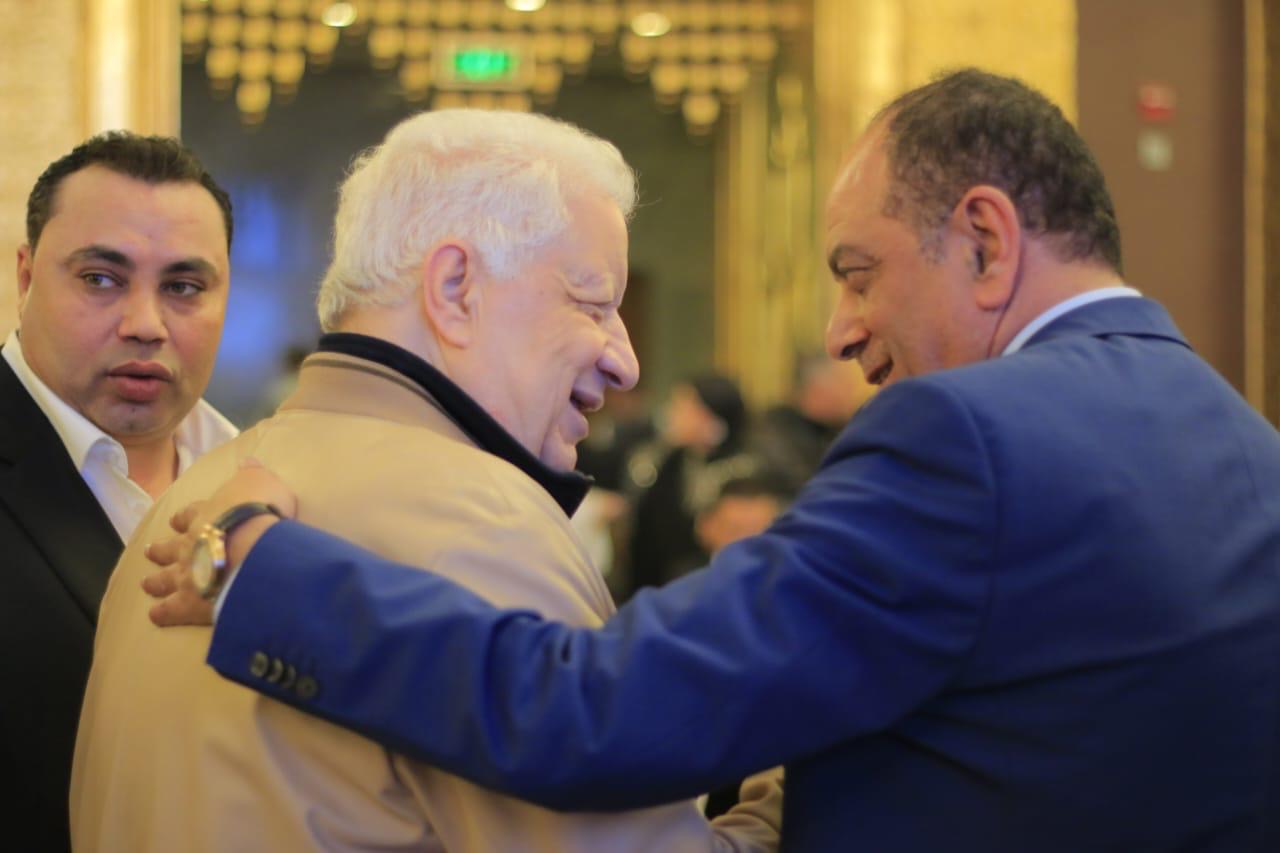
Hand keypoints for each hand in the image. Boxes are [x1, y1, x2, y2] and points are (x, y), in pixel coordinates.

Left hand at [142, 459, 297, 626]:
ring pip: (165, 579)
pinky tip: (156, 616)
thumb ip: (253, 475)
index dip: (183, 519)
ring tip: (147, 584)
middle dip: (160, 551)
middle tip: (150, 552)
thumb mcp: (262, 482)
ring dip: (156, 581)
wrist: (254, 547)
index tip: (176, 521)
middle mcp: (189, 544)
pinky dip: (163, 614)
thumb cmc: (258, 512)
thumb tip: (249, 461)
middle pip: (170, 548)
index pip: (189, 515)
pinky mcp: (190, 603)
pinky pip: (172, 610)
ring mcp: (187, 574)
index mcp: (205, 516)